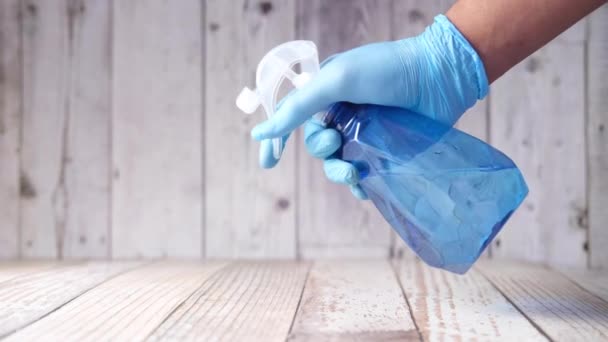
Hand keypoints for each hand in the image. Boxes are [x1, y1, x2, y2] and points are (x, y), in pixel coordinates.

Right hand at [252, 15, 487, 197]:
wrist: (439, 77)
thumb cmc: (386, 71)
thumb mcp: (335, 81)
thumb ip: (297, 108)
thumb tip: (260, 134)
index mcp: (326, 94)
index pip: (292, 119)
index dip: (275, 141)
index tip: (267, 163)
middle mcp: (343, 115)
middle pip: (316, 145)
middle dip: (321, 149)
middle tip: (336, 140)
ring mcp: (366, 134)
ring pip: (338, 163)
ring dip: (339, 173)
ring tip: (354, 172)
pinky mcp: (387, 151)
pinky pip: (365, 175)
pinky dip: (360, 185)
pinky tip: (365, 188)